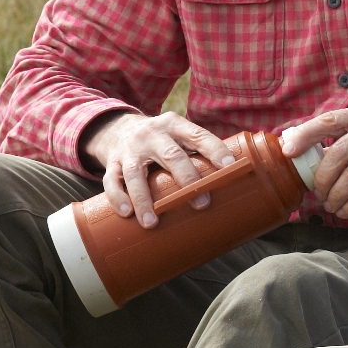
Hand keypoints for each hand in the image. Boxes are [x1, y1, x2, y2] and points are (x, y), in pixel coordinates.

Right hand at [83, 111, 235, 228]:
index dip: (214, 149)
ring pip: (136, 173)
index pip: (198, 136)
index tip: (230, 165)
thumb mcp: (179, 136)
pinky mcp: (112, 162)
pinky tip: (126, 213)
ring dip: (144, 198)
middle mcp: (152, 134)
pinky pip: (112, 180)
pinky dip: (118, 197)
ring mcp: (130, 149)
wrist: (118, 128)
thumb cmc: (162, 140)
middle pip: (171, 155)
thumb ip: (200, 153)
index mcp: (174, 125)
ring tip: (152, 223)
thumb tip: (236, 182)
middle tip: (202, 203)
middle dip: (187, 179)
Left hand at [279, 102, 347, 219]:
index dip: (304, 136)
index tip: (288, 152)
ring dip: (335, 196)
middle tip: (318, 191)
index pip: (328, 121)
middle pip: (337, 155)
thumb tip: (305, 145)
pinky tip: (346, 211)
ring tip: (331, 204)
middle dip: (321, 179)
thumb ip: (347, 131)